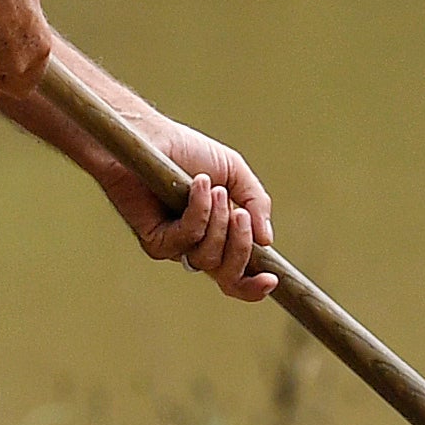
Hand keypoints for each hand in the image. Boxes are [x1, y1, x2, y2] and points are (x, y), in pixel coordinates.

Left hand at [115, 113, 276, 300]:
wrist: (151, 137)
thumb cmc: (188, 151)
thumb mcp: (234, 173)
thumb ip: (256, 203)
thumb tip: (267, 241)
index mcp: (219, 235)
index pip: (237, 276)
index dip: (254, 286)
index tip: (272, 279)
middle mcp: (197, 246)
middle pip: (227, 276)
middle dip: (240, 247)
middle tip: (241, 216)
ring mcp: (175, 246)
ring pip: (208, 258)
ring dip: (218, 222)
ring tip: (216, 191)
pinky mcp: (155, 241)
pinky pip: (186, 238)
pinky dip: (198, 212)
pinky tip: (197, 185)